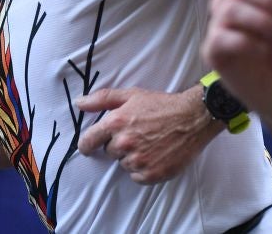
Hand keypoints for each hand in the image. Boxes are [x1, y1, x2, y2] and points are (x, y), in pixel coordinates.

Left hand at [76, 86, 220, 183]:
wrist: (192, 118)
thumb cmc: (161, 105)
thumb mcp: (131, 95)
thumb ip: (102, 99)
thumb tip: (79, 103)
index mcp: (116, 122)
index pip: (89, 141)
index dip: (86, 144)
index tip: (88, 147)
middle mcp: (124, 143)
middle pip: (110, 152)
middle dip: (119, 145)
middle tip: (138, 134)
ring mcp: (138, 160)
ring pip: (124, 164)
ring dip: (132, 157)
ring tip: (149, 143)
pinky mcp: (152, 174)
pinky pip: (137, 177)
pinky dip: (143, 169)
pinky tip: (155, 155)